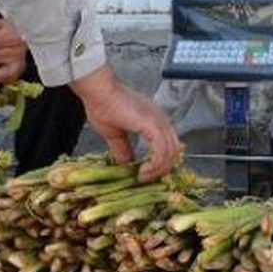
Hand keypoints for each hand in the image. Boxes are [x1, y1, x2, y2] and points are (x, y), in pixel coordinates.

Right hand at [70, 66, 181, 181]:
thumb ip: (123, 150)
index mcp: (155, 121)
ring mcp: (160, 122)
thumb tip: (126, 165)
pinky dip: (155, 165)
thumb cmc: (103, 107)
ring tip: (142, 177)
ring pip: (170, 154)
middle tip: (145, 178)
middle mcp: (162, 120)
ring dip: (157, 170)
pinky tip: (142, 171)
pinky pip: (162, 152)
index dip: (160, 163)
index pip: (169, 146)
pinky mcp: (154, 126)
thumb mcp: (115, 135)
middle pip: (174, 152)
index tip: (146, 174)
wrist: (99, 93)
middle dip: (161, 169)